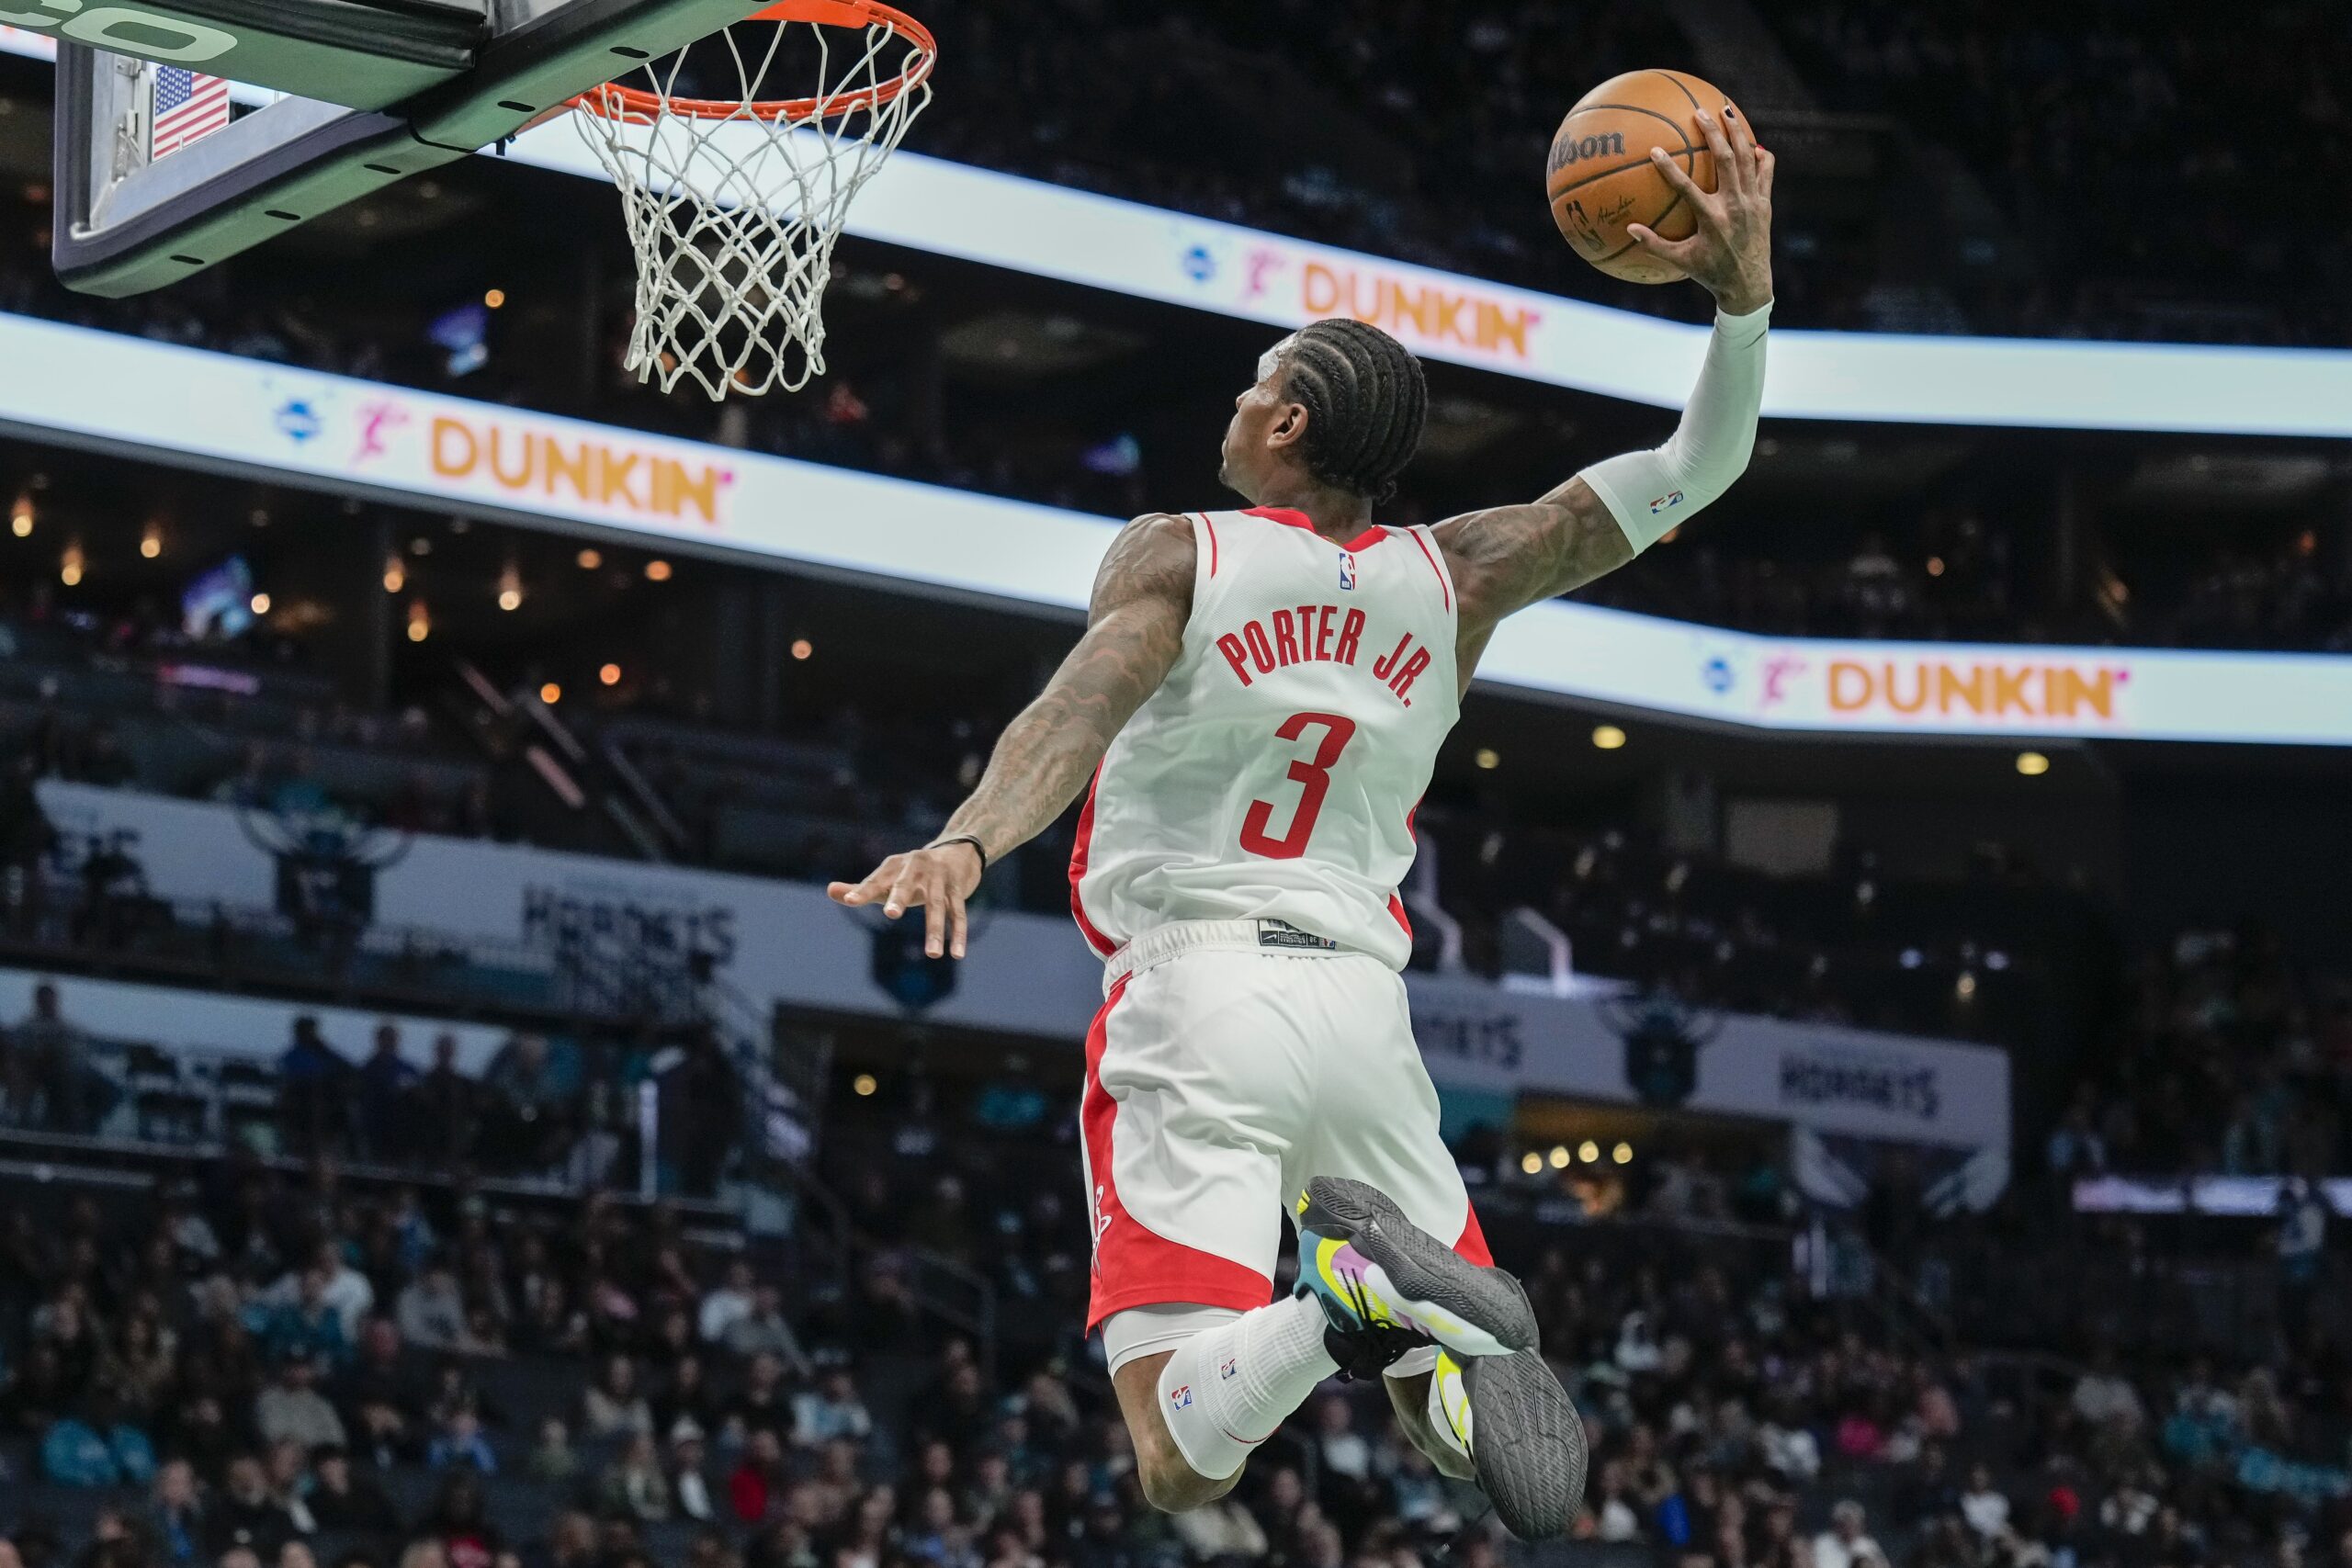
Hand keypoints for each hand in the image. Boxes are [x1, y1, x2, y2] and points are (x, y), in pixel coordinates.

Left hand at [826, 840, 984, 958]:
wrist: (956, 851)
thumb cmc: (913, 872)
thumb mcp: (888, 878)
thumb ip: (860, 889)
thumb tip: (830, 891)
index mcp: (894, 866)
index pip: (875, 880)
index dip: (862, 891)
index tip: (850, 901)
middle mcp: (916, 867)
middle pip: (906, 885)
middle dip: (899, 898)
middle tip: (891, 914)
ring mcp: (939, 878)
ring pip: (937, 905)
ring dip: (935, 930)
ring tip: (933, 955)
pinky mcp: (958, 888)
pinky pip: (958, 913)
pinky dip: (958, 934)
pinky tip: (957, 954)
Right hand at [1628, 104, 1773, 315]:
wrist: (1749, 285)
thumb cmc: (1710, 274)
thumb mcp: (1681, 261)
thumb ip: (1655, 245)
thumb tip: (1629, 229)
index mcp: (1711, 219)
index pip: (1686, 187)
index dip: (1668, 168)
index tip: (1654, 150)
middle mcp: (1734, 206)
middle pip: (1725, 159)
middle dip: (1713, 132)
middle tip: (1700, 112)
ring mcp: (1752, 202)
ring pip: (1747, 158)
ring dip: (1738, 132)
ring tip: (1727, 112)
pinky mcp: (1765, 203)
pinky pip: (1765, 171)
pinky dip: (1760, 155)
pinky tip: (1753, 143)